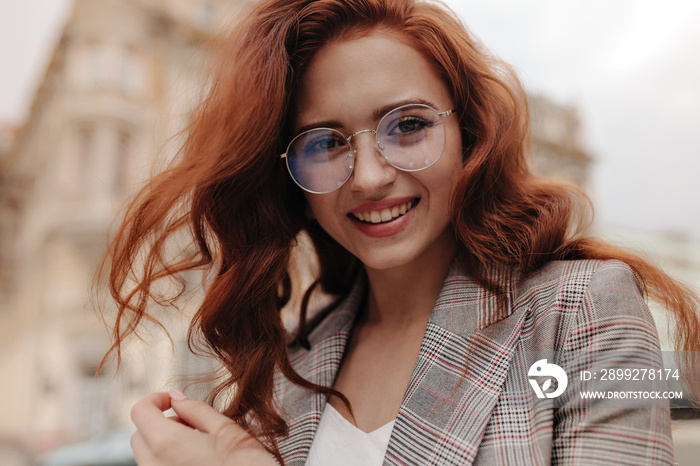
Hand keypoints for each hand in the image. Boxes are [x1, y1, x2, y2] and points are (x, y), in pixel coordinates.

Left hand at [130, 390, 276, 465]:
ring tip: (197, 446)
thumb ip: (196, 410)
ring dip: (163, 445)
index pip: (139, 412)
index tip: (173, 401)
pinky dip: (170, 462)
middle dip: (158, 423)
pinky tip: (198, 463)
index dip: (155, 399)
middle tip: (190, 423)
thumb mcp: (227, 430)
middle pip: (138, 436)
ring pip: (147, 458)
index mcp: (167, 444)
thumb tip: (176, 398)